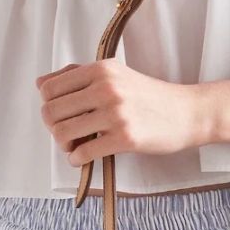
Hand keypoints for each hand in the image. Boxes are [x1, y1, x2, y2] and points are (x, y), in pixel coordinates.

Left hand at [36, 58, 210, 166]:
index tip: (62, 115)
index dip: (49, 106)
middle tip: (68, 134)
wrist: (187, 113)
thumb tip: (41, 83)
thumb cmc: (151, 96)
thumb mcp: (116, 74)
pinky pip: (83, 152)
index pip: (49, 88)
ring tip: (75, 146)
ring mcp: (115, 113)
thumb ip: (78, 75)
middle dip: (54, 128)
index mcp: (101, 69)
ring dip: (64, 145)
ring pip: (63, 132)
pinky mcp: (124, 138)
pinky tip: (83, 158)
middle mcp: (106, 88)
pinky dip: (77, 159)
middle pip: (51, 112)